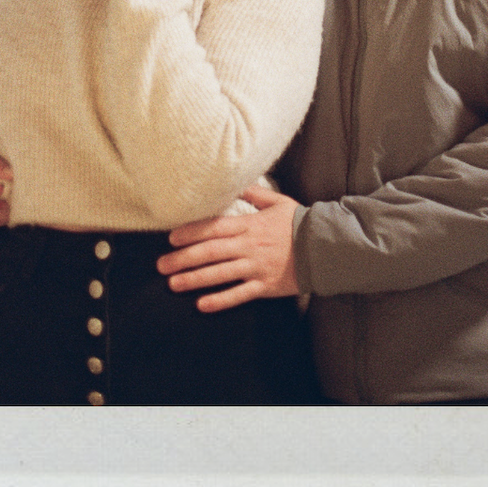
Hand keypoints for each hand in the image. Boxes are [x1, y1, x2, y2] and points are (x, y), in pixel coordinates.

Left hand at [156, 183, 300, 310]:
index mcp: (250, 225)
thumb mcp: (278, 201)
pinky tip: (202, 305)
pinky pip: (239, 294)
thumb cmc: (300, 223)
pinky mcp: (265, 286)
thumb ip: (255, 193)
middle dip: (183, 258)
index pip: (214, 228)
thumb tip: (236, 182)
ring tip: (174, 283)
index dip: (191, 232)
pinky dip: (221, 300)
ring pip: (220, 274)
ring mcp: (256, 267)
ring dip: (195, 279)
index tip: (171, 238)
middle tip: (162, 265)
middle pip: (210, 252)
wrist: (325, 247)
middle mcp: (249, 246)